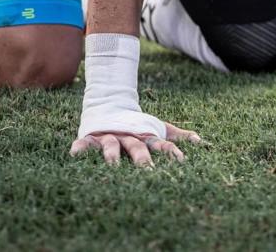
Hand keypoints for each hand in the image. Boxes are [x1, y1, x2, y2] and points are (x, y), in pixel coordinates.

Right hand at [70, 121, 201, 166]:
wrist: (110, 102)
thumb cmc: (137, 122)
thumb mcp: (157, 127)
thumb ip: (177, 136)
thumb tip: (201, 142)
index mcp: (145, 136)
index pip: (161, 145)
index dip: (170, 152)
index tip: (181, 162)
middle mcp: (129, 137)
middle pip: (137, 149)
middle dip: (143, 160)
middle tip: (148, 172)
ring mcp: (110, 136)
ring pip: (112, 147)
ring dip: (112, 156)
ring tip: (112, 166)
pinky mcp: (92, 137)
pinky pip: (85, 144)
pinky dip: (80, 149)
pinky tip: (74, 155)